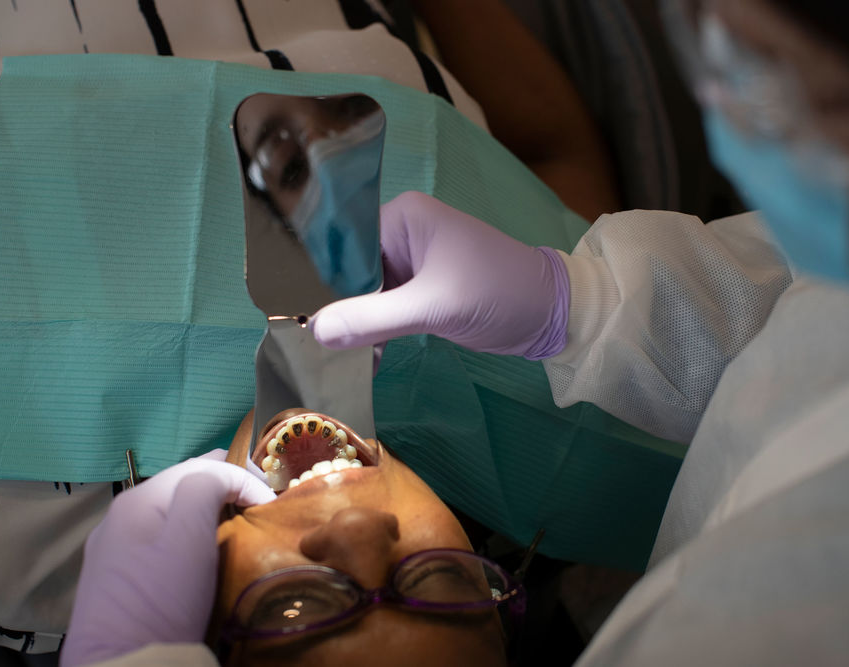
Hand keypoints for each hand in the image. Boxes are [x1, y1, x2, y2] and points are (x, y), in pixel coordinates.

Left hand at [60, 450, 275, 666]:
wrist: (124, 666)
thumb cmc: (163, 598)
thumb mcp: (190, 534)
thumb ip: (206, 488)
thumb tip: (224, 479)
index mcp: (140, 497)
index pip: (204, 464)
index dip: (244, 476)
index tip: (271, 504)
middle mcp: (120, 514)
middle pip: (184, 483)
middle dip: (224, 488)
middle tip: (257, 508)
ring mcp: (112, 546)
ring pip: (170, 510)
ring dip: (205, 510)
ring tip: (235, 527)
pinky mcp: (114, 576)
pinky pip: (156, 537)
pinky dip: (185, 533)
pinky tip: (198, 553)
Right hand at [314, 191, 569, 358]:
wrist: (551, 315)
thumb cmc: (496, 293)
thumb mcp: (432, 307)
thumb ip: (373, 318)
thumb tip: (315, 331)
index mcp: (402, 217)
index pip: (343, 244)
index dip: (319, 280)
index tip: (297, 316)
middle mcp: (402, 234)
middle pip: (351, 271)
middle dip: (336, 308)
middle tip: (309, 347)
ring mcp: (412, 264)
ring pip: (367, 295)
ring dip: (355, 326)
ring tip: (330, 361)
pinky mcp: (422, 292)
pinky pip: (386, 310)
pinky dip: (376, 334)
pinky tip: (362, 362)